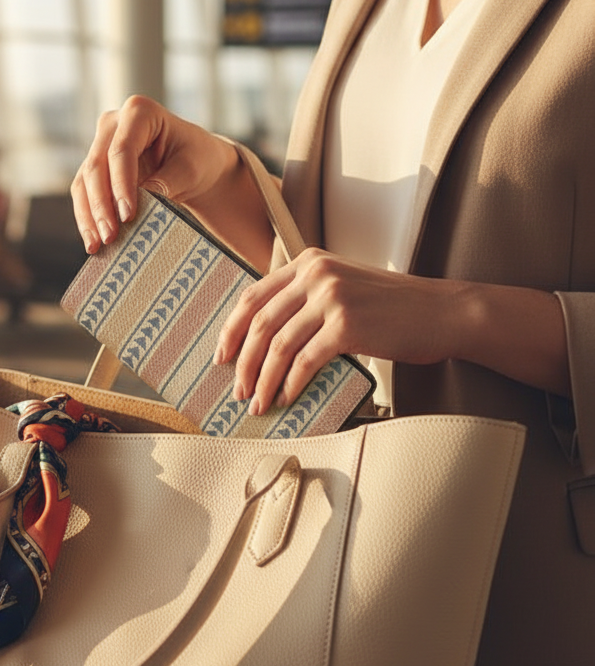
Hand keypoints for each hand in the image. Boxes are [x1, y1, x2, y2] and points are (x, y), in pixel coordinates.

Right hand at [70, 95, 237, 254]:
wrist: (194, 166)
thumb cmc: (197, 160)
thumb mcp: (190, 169)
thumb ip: (166, 182)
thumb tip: (142, 201)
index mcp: (140, 111)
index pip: (122, 150)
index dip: (121, 184)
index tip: (128, 216)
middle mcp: (113, 124)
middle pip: (97, 166)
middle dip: (102, 205)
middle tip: (111, 236)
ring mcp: (100, 146)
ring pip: (83, 182)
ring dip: (89, 216)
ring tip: (98, 245)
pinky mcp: (94, 170)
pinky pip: (83, 195)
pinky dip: (87, 219)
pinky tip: (93, 242)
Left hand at [214, 248, 455, 413]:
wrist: (443, 313)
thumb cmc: (393, 308)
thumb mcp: (342, 287)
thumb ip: (306, 299)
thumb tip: (264, 339)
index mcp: (308, 262)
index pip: (253, 297)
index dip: (231, 331)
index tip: (221, 357)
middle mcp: (316, 274)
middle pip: (260, 323)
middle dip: (243, 363)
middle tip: (238, 390)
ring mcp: (331, 298)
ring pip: (278, 345)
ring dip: (264, 380)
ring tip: (259, 403)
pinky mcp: (347, 325)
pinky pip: (305, 361)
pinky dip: (291, 384)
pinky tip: (288, 399)